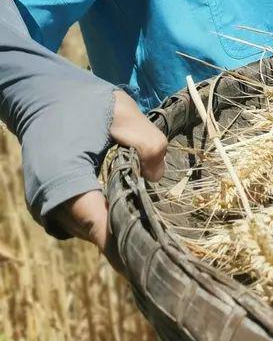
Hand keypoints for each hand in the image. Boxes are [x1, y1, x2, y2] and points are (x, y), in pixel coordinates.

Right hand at [51, 90, 166, 256]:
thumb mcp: (124, 114)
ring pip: (87, 230)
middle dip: (127, 233)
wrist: (42, 96)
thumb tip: (157, 177)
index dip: (128, 240)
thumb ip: (149, 143)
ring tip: (147, 218)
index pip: (99, 227)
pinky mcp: (47, 204)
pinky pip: (79, 221)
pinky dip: (101, 218)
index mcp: (64, 179)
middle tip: (161, 232)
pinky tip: (125, 206)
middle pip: (95, 233)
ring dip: (114, 225)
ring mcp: (44, 205)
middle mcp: (48, 201)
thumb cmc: (83, 102)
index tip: (156, 243)